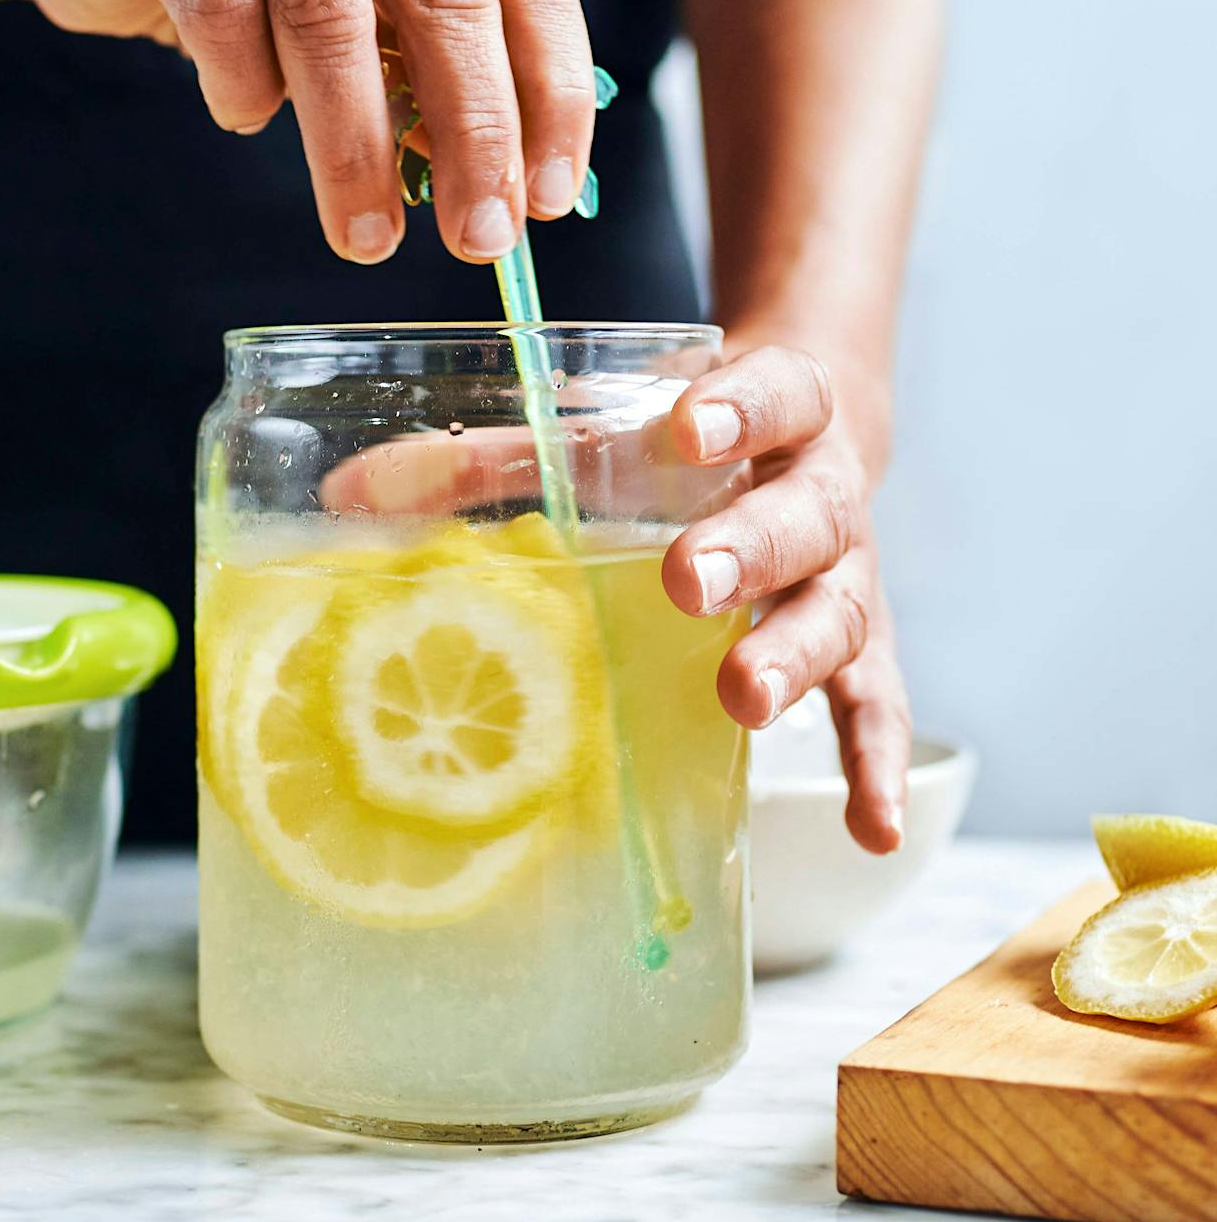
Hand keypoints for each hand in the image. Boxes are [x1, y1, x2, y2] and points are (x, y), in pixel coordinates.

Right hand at [10, 0, 596, 264]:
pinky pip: (220, 10)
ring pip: (329, 11)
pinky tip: (244, 116)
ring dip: (357, 144)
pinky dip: (243, 88)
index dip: (548, 93)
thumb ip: (428, 56)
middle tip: (476, 237)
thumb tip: (500, 180)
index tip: (545, 199)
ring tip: (368, 235)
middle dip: (472, 131)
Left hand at [316, 342, 908, 855]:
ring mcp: (848, 573)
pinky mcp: (858, 644)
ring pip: (840, 610)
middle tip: (691, 580)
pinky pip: (874, 704)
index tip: (688, 428)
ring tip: (746, 699)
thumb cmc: (680, 438)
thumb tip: (347, 498)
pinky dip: (874, 766)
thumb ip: (487, 459)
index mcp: (776, 411)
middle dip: (749, 548)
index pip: (776, 391)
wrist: (804, 433)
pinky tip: (871, 831)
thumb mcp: (602, 427)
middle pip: (805, 515)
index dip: (738, 408)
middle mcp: (824, 491)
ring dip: (794, 655)